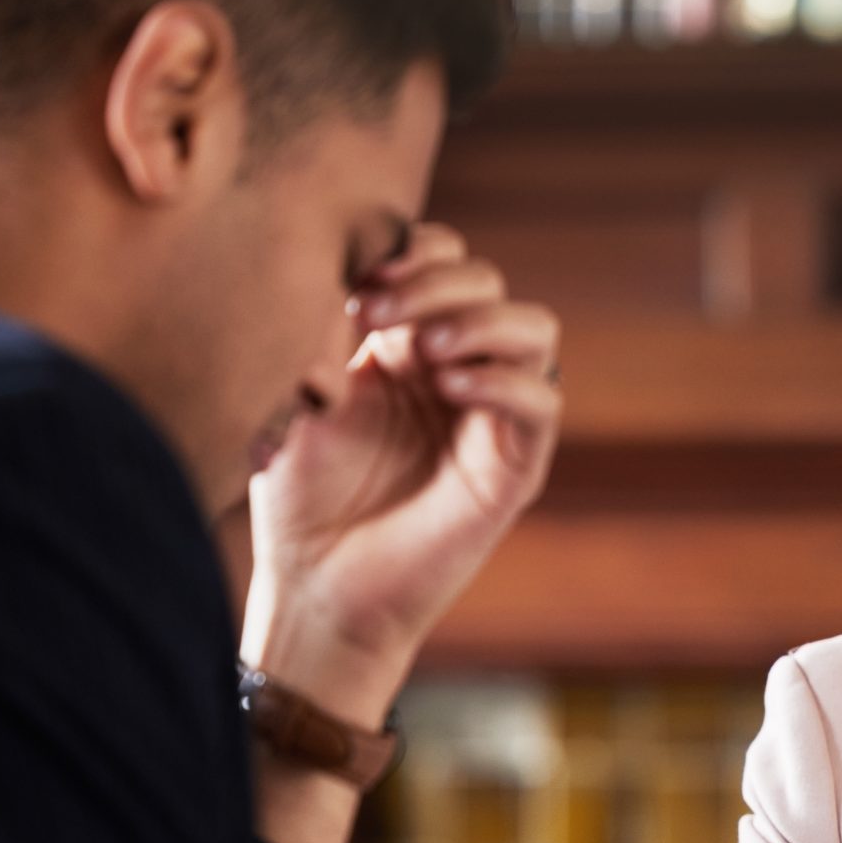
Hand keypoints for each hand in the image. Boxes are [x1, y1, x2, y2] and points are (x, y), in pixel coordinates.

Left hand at [243, 224, 561, 720]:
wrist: (317, 590)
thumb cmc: (299, 498)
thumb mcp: (301, 394)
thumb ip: (329, 325)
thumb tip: (353, 262)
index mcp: (405, 342)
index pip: (439, 259)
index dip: (409, 252)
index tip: (355, 279)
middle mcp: (456, 369)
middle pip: (487, 281)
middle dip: (436, 281)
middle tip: (376, 311)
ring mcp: (490, 415)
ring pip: (533, 328)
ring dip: (482, 321)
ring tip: (425, 348)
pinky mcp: (514, 467)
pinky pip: (542, 401)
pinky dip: (506, 380)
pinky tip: (452, 386)